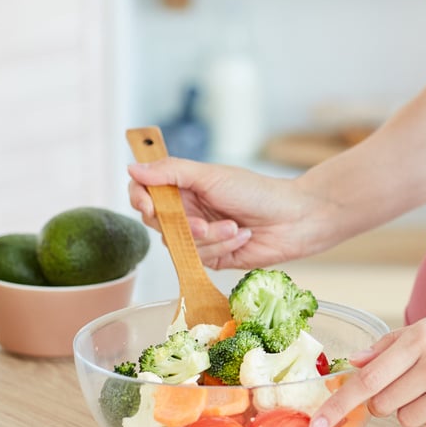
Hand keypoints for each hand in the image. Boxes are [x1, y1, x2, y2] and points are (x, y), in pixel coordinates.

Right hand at [128, 158, 326, 269]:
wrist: (293, 219)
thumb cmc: (256, 191)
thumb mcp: (210, 176)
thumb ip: (171, 172)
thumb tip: (132, 168)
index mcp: (184, 186)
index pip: (145, 192)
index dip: (140, 199)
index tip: (148, 205)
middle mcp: (187, 210)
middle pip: (157, 222)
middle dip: (182, 225)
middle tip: (203, 223)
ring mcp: (198, 235)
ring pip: (178, 244)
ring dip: (209, 238)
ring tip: (236, 227)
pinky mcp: (212, 256)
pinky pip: (198, 259)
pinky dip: (220, 247)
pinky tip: (242, 237)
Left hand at [310, 299, 425, 426]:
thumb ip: (393, 344)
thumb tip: (353, 363)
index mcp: (423, 337)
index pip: (366, 379)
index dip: (337, 406)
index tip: (317, 426)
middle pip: (382, 405)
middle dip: (388, 400)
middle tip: (415, 383)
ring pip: (408, 421)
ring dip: (417, 410)